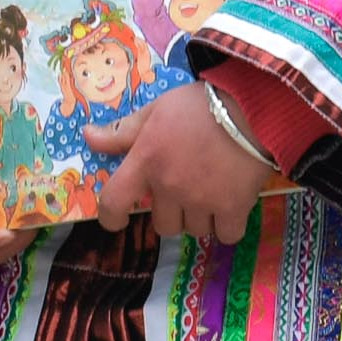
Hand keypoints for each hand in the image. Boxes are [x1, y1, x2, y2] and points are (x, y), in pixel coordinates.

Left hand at [87, 85, 279, 249]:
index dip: (110, 218)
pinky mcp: (233, 208)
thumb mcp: (156, 110)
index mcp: (146, 161)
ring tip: (212, 192)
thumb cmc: (200, 105)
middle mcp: (169, 186)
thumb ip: (123, 131)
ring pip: (194, 230)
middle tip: (185, 191)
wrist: (253, 107)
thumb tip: (88, 138)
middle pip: (162, 224)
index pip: (114, 201)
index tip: (117, 221)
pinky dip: (228, 226)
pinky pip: (225, 235)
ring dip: (200, 218)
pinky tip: (232, 206)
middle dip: (172, 212)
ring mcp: (201, 200)